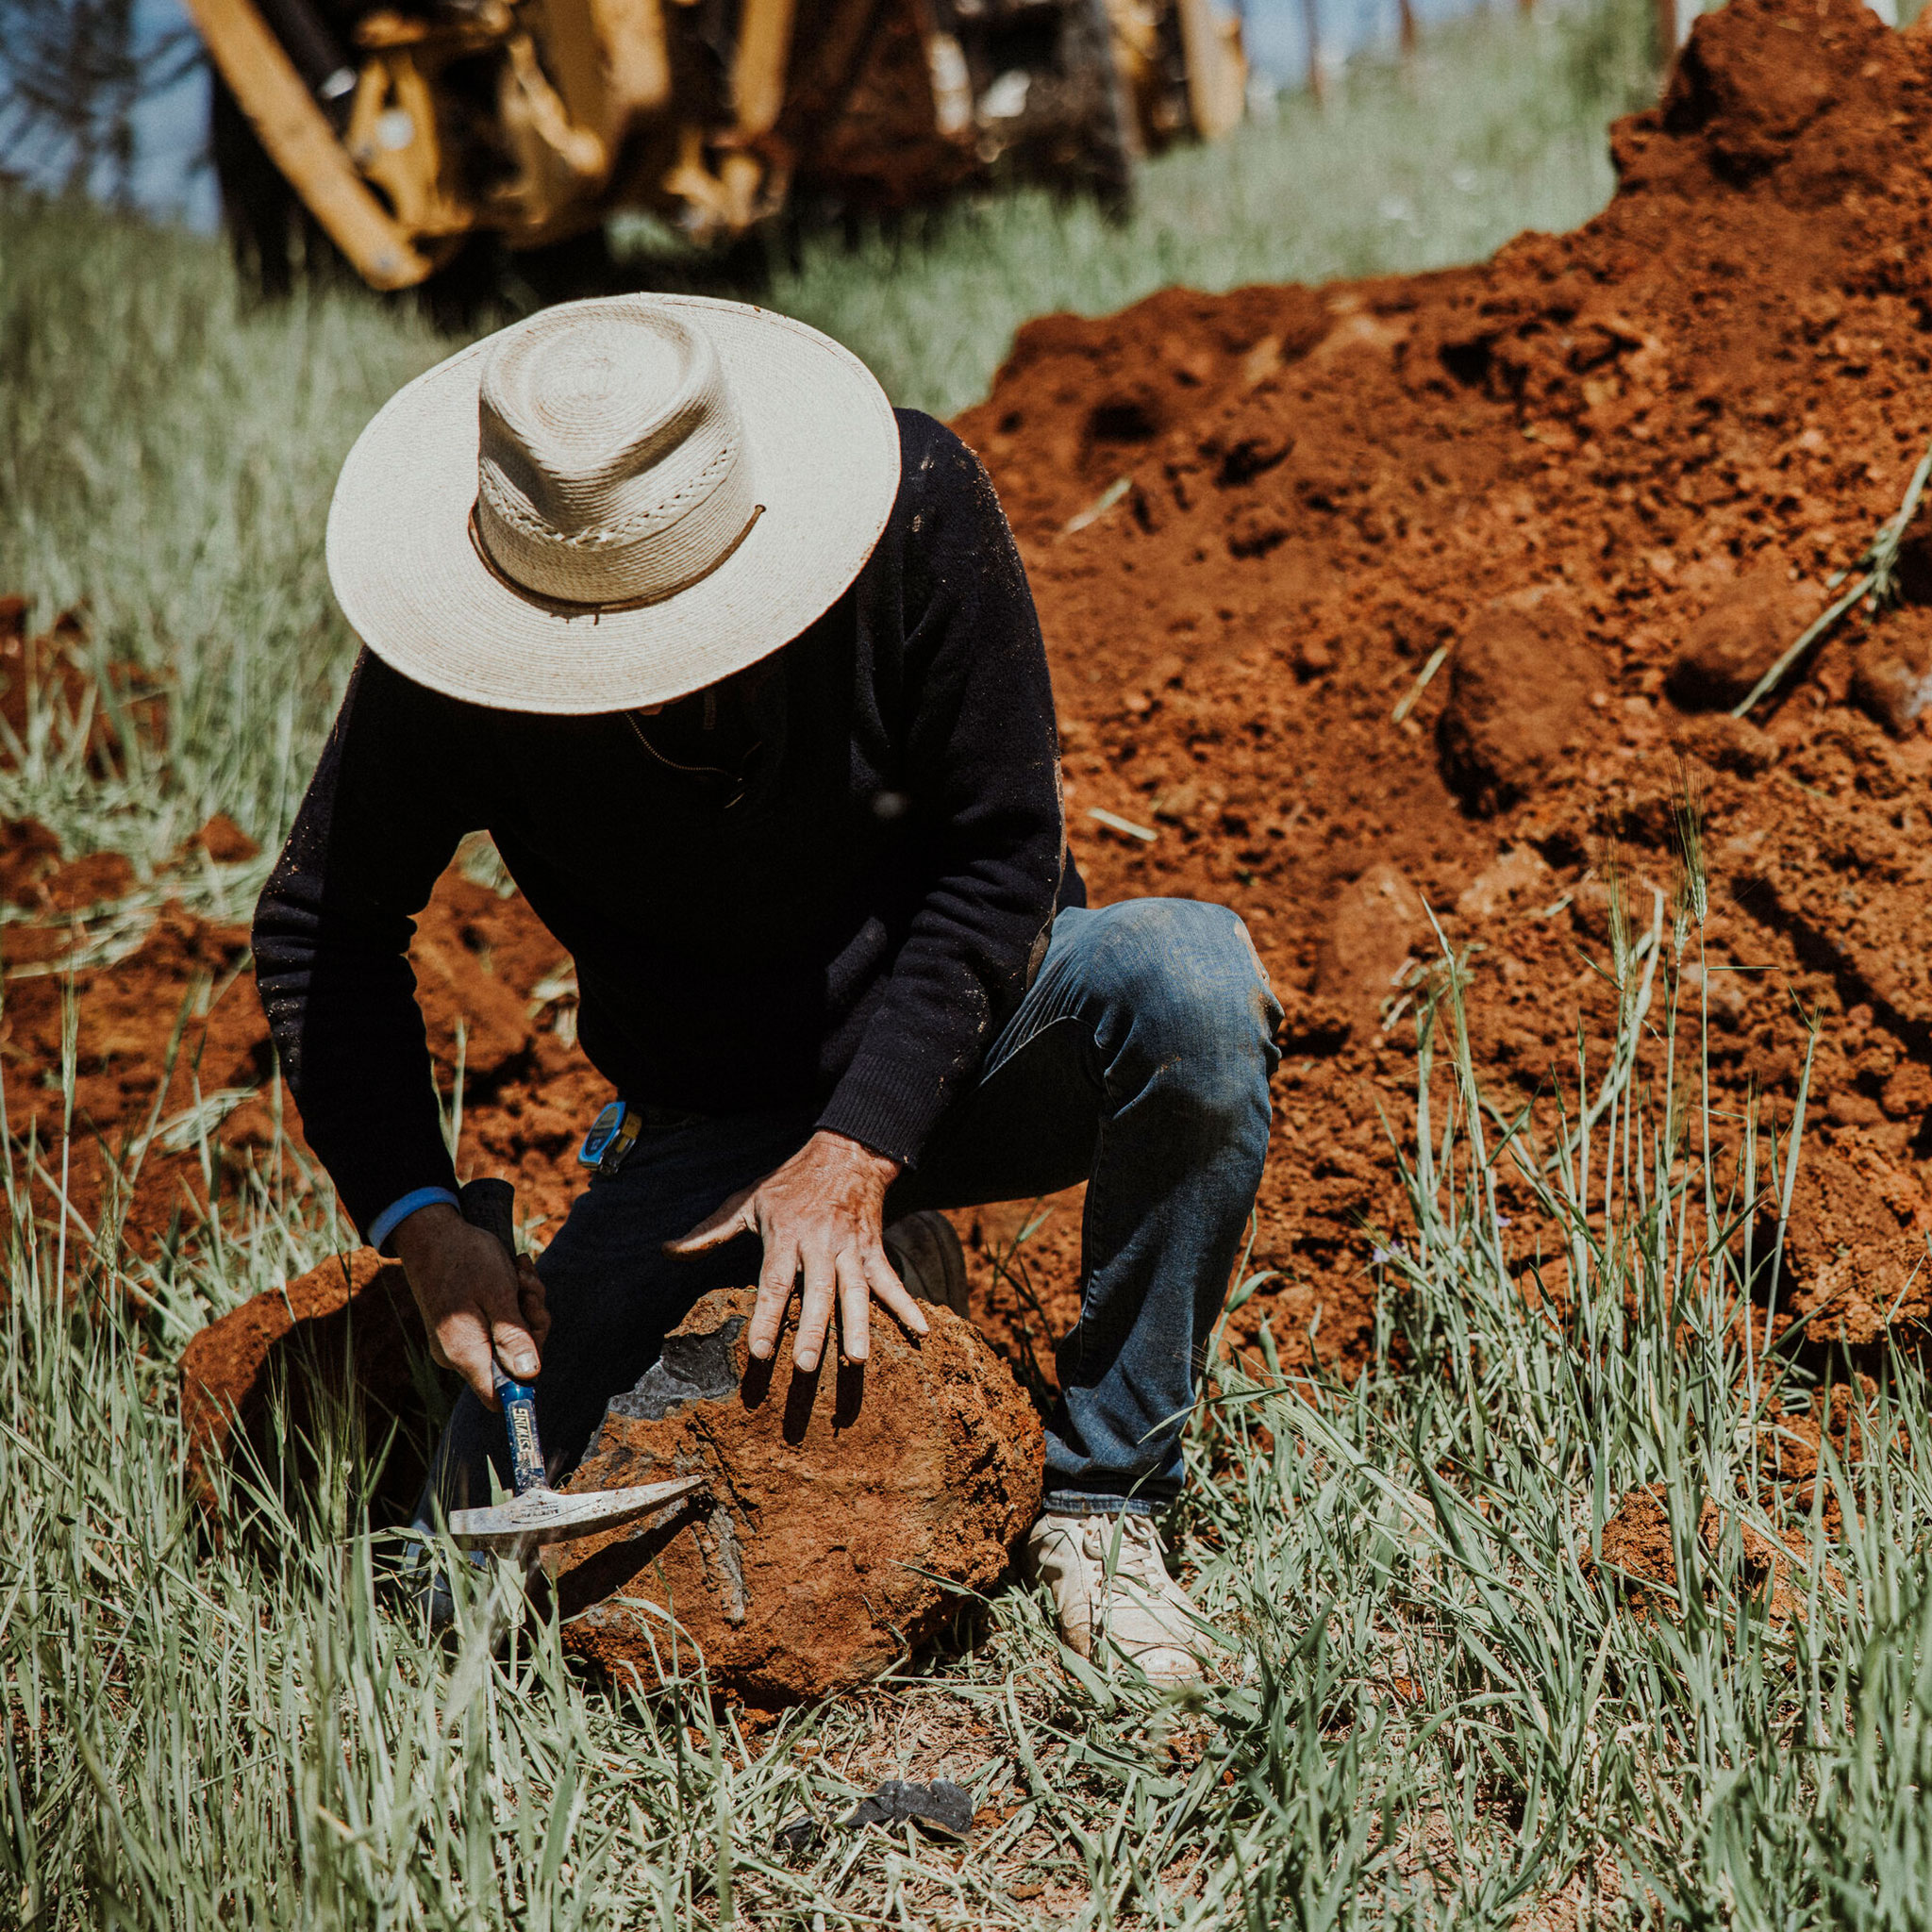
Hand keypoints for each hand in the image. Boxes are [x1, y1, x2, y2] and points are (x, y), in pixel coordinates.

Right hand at [393, 1201, 549, 1408]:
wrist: (432, 1231)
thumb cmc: (465, 1257)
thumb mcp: (498, 1293)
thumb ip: (513, 1335)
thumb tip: (530, 1374)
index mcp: (465, 1352)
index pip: (497, 1397)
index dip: (524, 1386)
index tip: (538, 1349)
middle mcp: (459, 1354)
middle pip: (513, 1363)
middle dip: (532, 1325)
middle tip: (530, 1290)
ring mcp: (461, 1340)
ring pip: (511, 1338)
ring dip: (527, 1305)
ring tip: (520, 1272)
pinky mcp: (465, 1326)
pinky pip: (500, 1323)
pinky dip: (514, 1299)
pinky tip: (515, 1271)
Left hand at [665, 1130, 927, 1371]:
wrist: (846, 1153)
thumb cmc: (789, 1183)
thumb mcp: (747, 1202)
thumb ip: (710, 1233)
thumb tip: (666, 1251)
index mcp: (786, 1236)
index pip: (774, 1282)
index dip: (766, 1317)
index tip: (758, 1352)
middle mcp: (820, 1245)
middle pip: (817, 1293)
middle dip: (813, 1331)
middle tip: (807, 1368)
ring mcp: (851, 1250)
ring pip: (855, 1293)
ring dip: (858, 1327)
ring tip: (859, 1362)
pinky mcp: (874, 1252)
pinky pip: (892, 1282)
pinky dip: (908, 1307)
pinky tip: (922, 1332)